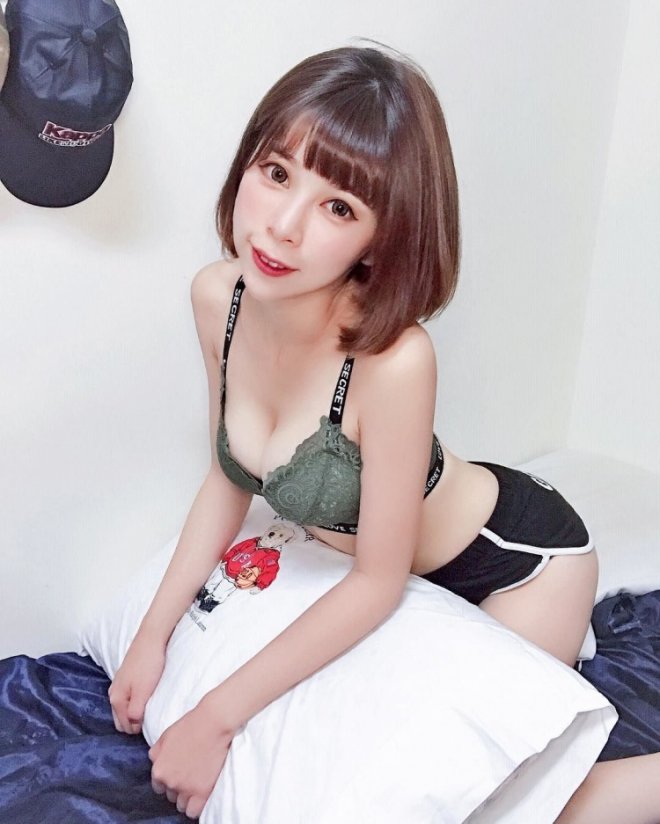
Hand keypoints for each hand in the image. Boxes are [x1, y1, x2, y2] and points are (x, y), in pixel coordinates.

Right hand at [108, 630, 165, 734]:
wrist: (152, 637)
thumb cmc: (149, 664)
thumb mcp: (143, 692)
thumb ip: (135, 712)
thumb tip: (133, 726)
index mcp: (116, 698)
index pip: (123, 725)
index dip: (137, 729)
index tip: (150, 725)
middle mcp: (114, 691)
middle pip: (121, 718)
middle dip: (133, 723)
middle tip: (150, 720)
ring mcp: (120, 682)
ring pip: (124, 706)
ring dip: (134, 711)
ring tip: (150, 709)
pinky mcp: (127, 675)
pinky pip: (129, 695)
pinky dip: (136, 700)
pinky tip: (146, 696)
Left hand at [148, 703, 233, 819]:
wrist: (213, 723)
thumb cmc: (190, 725)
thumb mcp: (165, 736)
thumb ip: (156, 753)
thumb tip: (155, 763)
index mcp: (158, 770)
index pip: (158, 786)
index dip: (168, 780)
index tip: (178, 774)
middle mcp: (169, 782)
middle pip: (170, 795)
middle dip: (178, 787)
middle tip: (189, 774)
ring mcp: (185, 789)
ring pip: (181, 805)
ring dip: (187, 797)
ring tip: (196, 783)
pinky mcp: (202, 792)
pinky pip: (193, 811)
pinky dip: (196, 806)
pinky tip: (201, 794)